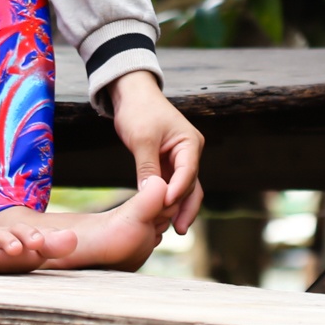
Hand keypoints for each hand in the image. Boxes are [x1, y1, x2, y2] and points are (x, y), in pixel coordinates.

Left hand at [107, 70, 204, 234]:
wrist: (133, 95)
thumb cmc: (139, 111)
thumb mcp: (142, 139)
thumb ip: (147, 167)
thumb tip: (150, 194)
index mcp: (190, 143)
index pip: (188, 171)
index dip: (178, 190)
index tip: (166, 205)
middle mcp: (190, 153)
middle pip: (191, 185)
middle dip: (184, 206)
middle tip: (177, 229)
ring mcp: (181, 160)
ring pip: (185, 189)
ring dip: (179, 207)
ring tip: (175, 229)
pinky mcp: (169, 164)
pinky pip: (173, 186)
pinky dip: (169, 200)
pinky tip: (163, 216)